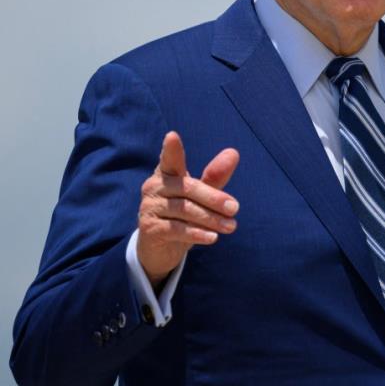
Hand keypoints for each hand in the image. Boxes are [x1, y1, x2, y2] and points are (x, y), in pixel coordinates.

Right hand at [137, 131, 239, 286]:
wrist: (160, 249)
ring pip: (185, 210)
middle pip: (188, 188)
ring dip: (211, 219)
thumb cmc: (182, 215)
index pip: (170, 159)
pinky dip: (197, 233)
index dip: (171, 149)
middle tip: (235, 208)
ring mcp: (149, 207)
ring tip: (231, 226)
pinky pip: (176, 229)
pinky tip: (213, 238)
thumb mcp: (200, 196)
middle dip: (214, 198)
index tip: (172, 136)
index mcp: (166, 173)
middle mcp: (154, 186)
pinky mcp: (149, 228)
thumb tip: (233, 153)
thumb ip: (215, 177)